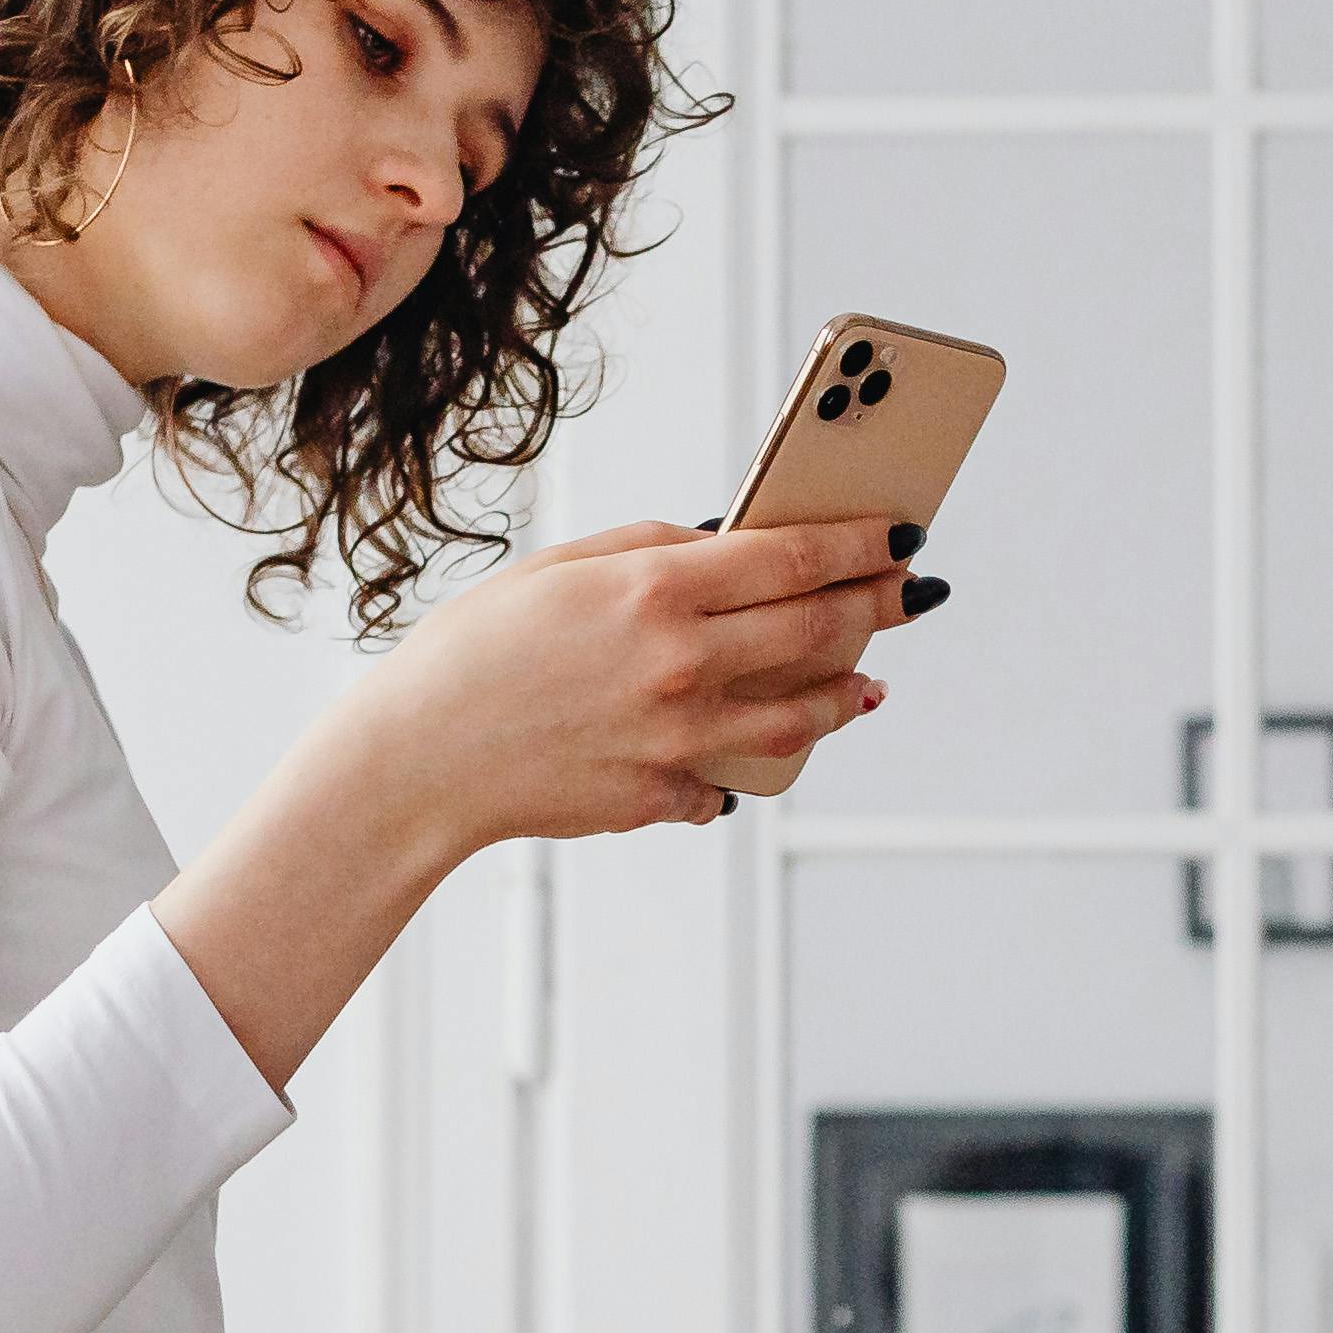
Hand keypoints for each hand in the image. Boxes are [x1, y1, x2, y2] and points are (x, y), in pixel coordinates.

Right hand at [320, 516, 920, 850]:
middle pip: (818, 632)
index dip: (860, 544)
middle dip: (878, 608)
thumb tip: (732, 542)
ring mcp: (678, 739)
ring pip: (802, 718)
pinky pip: (731, 778)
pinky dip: (746, 761)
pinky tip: (758, 742)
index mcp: (654, 591)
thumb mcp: (561, 567)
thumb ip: (655, 550)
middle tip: (913, 595)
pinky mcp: (665, 796)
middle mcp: (680, 665)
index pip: (793, 557)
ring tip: (868, 682)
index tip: (899, 536)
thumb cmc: (476, 652)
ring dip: (846, 694)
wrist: (419, 760)